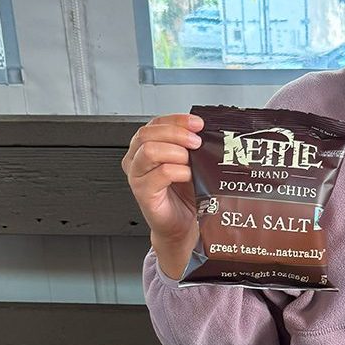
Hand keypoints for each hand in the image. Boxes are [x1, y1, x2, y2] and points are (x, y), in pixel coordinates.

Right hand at [122, 113, 202, 275]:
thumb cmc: (183, 194)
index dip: (177, 120)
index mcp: (145, 147)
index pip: (155, 123)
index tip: (197, 123)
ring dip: (176, 151)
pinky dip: (178, 171)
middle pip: (148, 133)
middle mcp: (136, 159)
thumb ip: (191, 147)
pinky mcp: (142, 192)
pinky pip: (159, 174)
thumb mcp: (189, 163)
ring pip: (149, 150)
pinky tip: (188, 175)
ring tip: (191, 160)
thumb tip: (208, 132)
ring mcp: (137, 176)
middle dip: (176, 133)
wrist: (181, 224)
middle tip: (196, 142)